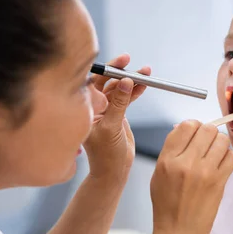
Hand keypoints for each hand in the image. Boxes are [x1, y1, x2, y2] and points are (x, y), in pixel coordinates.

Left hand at [83, 54, 150, 181]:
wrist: (113, 170)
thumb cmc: (105, 154)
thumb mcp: (112, 127)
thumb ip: (119, 103)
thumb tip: (125, 81)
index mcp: (85, 107)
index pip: (93, 81)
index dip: (106, 69)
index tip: (120, 63)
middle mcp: (94, 106)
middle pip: (107, 81)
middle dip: (121, 72)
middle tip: (133, 64)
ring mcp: (106, 109)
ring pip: (119, 89)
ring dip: (132, 81)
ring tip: (147, 74)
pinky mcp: (117, 114)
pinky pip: (126, 98)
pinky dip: (135, 91)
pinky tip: (145, 86)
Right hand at [150, 121, 232, 233]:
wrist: (178, 233)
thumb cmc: (167, 204)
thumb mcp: (159, 174)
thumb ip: (171, 150)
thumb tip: (185, 128)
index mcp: (167, 159)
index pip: (185, 126)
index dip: (193, 126)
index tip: (195, 134)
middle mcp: (185, 163)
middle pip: (207, 129)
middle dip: (208, 133)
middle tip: (206, 144)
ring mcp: (204, 172)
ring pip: (222, 140)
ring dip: (220, 144)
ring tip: (214, 154)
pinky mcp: (219, 182)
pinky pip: (232, 156)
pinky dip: (228, 157)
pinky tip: (220, 165)